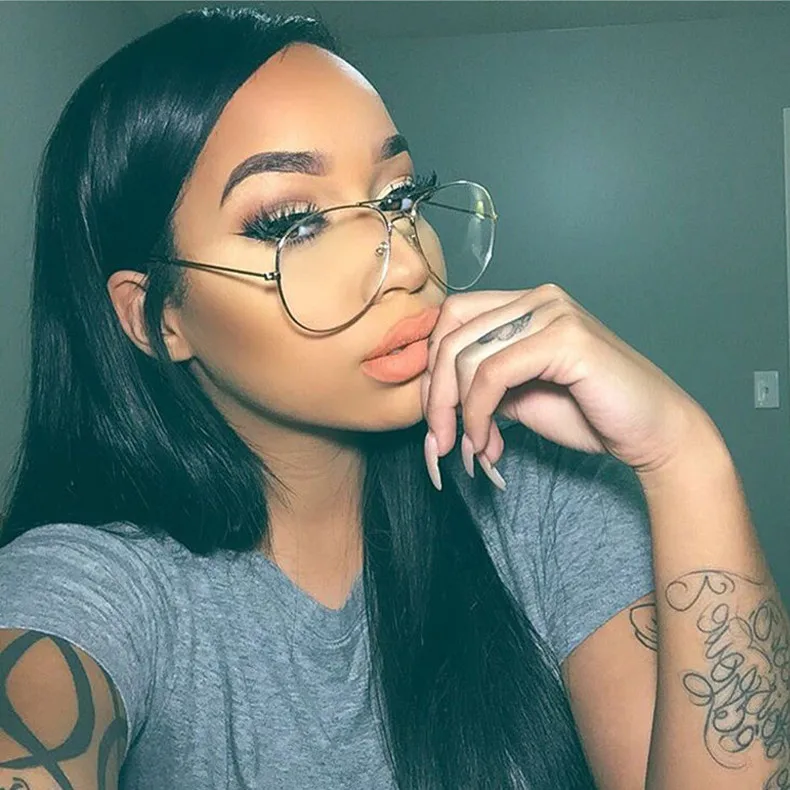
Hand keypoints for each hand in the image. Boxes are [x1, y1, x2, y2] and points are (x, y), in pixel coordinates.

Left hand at [421, 284, 710, 490]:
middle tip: (440, 442)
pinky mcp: (565, 338)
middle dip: (436, 393)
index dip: (433, 368)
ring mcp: (553, 312)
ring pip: (467, 355)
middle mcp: (538, 298)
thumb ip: (482, 384)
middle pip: (451, 333)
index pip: (453, 318)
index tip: (435, 418)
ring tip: (473, 449)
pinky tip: (488, 442)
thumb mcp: (519, 395)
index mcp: (526, 304)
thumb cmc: (591, 414)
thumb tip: (436, 396)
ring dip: (456, 411)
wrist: (652, 432)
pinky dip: (478, 413)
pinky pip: (493, 373)